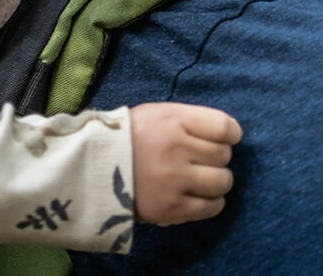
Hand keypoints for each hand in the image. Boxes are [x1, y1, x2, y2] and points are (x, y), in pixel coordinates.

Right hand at [128, 102, 242, 225]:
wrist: (91, 168)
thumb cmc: (127, 136)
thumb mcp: (156, 114)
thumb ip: (188, 121)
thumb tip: (225, 134)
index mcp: (173, 121)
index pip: (224, 127)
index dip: (231, 134)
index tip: (226, 139)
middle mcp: (178, 149)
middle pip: (224, 155)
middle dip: (218, 157)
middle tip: (202, 159)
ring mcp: (176, 181)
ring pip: (222, 182)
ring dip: (218, 181)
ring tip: (203, 179)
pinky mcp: (171, 208)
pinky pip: (211, 207)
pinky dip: (212, 202)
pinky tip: (201, 197)